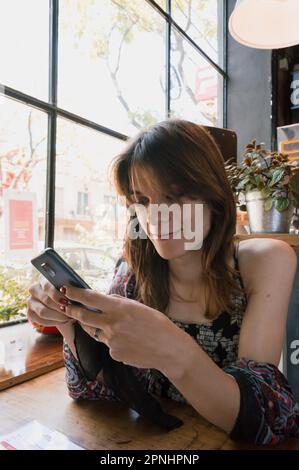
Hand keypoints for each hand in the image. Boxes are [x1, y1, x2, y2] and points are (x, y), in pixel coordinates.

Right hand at [27, 278, 74, 326]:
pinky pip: (41, 320)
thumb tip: (74, 293)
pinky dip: (54, 322)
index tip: (67, 302)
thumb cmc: (67, 294)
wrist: (60, 305)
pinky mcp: (30, 313)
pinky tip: (63, 321)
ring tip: (69, 318)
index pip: (47, 286)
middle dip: (60, 308)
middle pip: (46, 300)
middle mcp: (35, 289)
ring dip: (57, 316)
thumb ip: (70, 289)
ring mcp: (31, 302)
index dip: (57, 295)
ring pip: (43, 312)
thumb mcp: (69, 290)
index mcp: (44, 279)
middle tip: (71, 312)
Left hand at [61, 285, 183, 370]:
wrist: (169, 349)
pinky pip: (107, 344)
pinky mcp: (114, 354)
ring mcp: (111, 341)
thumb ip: (118, 303)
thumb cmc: (156, 324)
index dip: (75, 293)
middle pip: (83, 316)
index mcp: (119, 308)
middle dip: (72, 310)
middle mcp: (112, 324)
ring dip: (93, 325)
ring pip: (94, 331)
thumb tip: (103, 299)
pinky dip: (112, 340)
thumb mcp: (137, 307)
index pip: (90, 298)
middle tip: (66, 305)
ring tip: (105, 323)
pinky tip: (128, 341)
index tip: (66, 288)